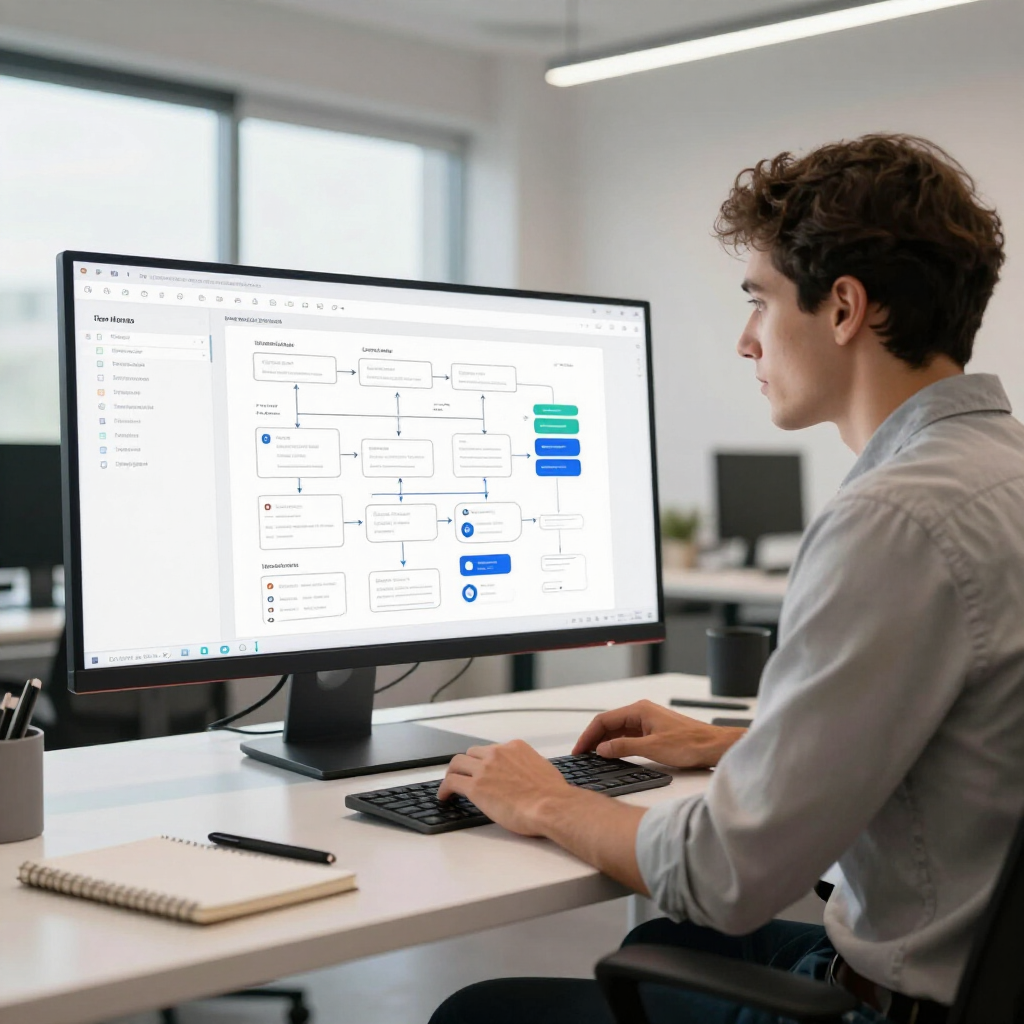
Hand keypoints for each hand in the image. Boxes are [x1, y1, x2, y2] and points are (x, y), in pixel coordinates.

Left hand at [438, 739, 572, 835]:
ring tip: (451, 784)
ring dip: (453, 773)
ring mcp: (485, 768)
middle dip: (467, 765)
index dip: (485, 761)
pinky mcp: (475, 786)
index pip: (492, 750)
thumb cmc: (553, 794)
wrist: (551, 805)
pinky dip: (445, 788)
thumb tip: (525, 776)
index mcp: (515, 747)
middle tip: (464, 776)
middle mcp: (498, 753)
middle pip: (472, 753)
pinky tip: (445, 796)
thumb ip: (528, 767)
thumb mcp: (542, 769)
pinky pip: (451, 782)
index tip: (483, 770)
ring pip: (457, 763)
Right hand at [572, 700, 745, 768]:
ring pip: (618, 730)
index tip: (580, 749)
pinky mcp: (654, 732)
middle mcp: (642, 713)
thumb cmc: (690, 744)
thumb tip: (602, 749)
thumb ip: (623, 747)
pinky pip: (629, 736)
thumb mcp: (652, 748)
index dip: (589, 735)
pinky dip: (618, 745)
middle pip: (609, 724)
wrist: (714, 747)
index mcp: (640, 710)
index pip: (604, 720)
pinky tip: (613, 755)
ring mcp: (648, 722)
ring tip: (593, 757)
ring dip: (605, 742)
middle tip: (582, 755)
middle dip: (594, 738)